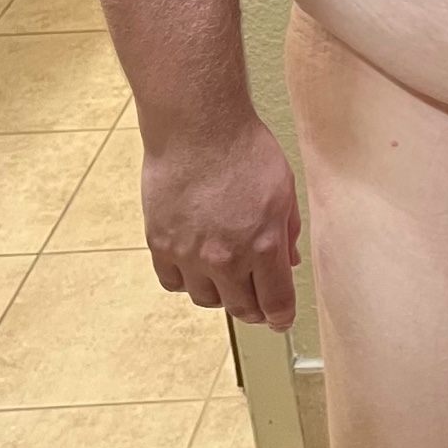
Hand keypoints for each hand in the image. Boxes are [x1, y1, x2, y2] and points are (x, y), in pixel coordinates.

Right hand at [141, 113, 301, 332]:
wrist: (197, 126)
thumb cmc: (244, 149)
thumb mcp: (283, 190)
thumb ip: (288, 232)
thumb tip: (287, 262)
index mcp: (264, 246)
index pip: (275, 304)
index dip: (281, 318)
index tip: (281, 320)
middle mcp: (226, 258)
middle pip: (242, 309)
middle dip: (254, 308)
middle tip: (257, 299)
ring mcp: (189, 254)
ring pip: (206, 299)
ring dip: (220, 293)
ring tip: (226, 274)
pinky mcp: (160, 243)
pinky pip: (173, 282)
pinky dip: (186, 280)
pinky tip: (195, 264)